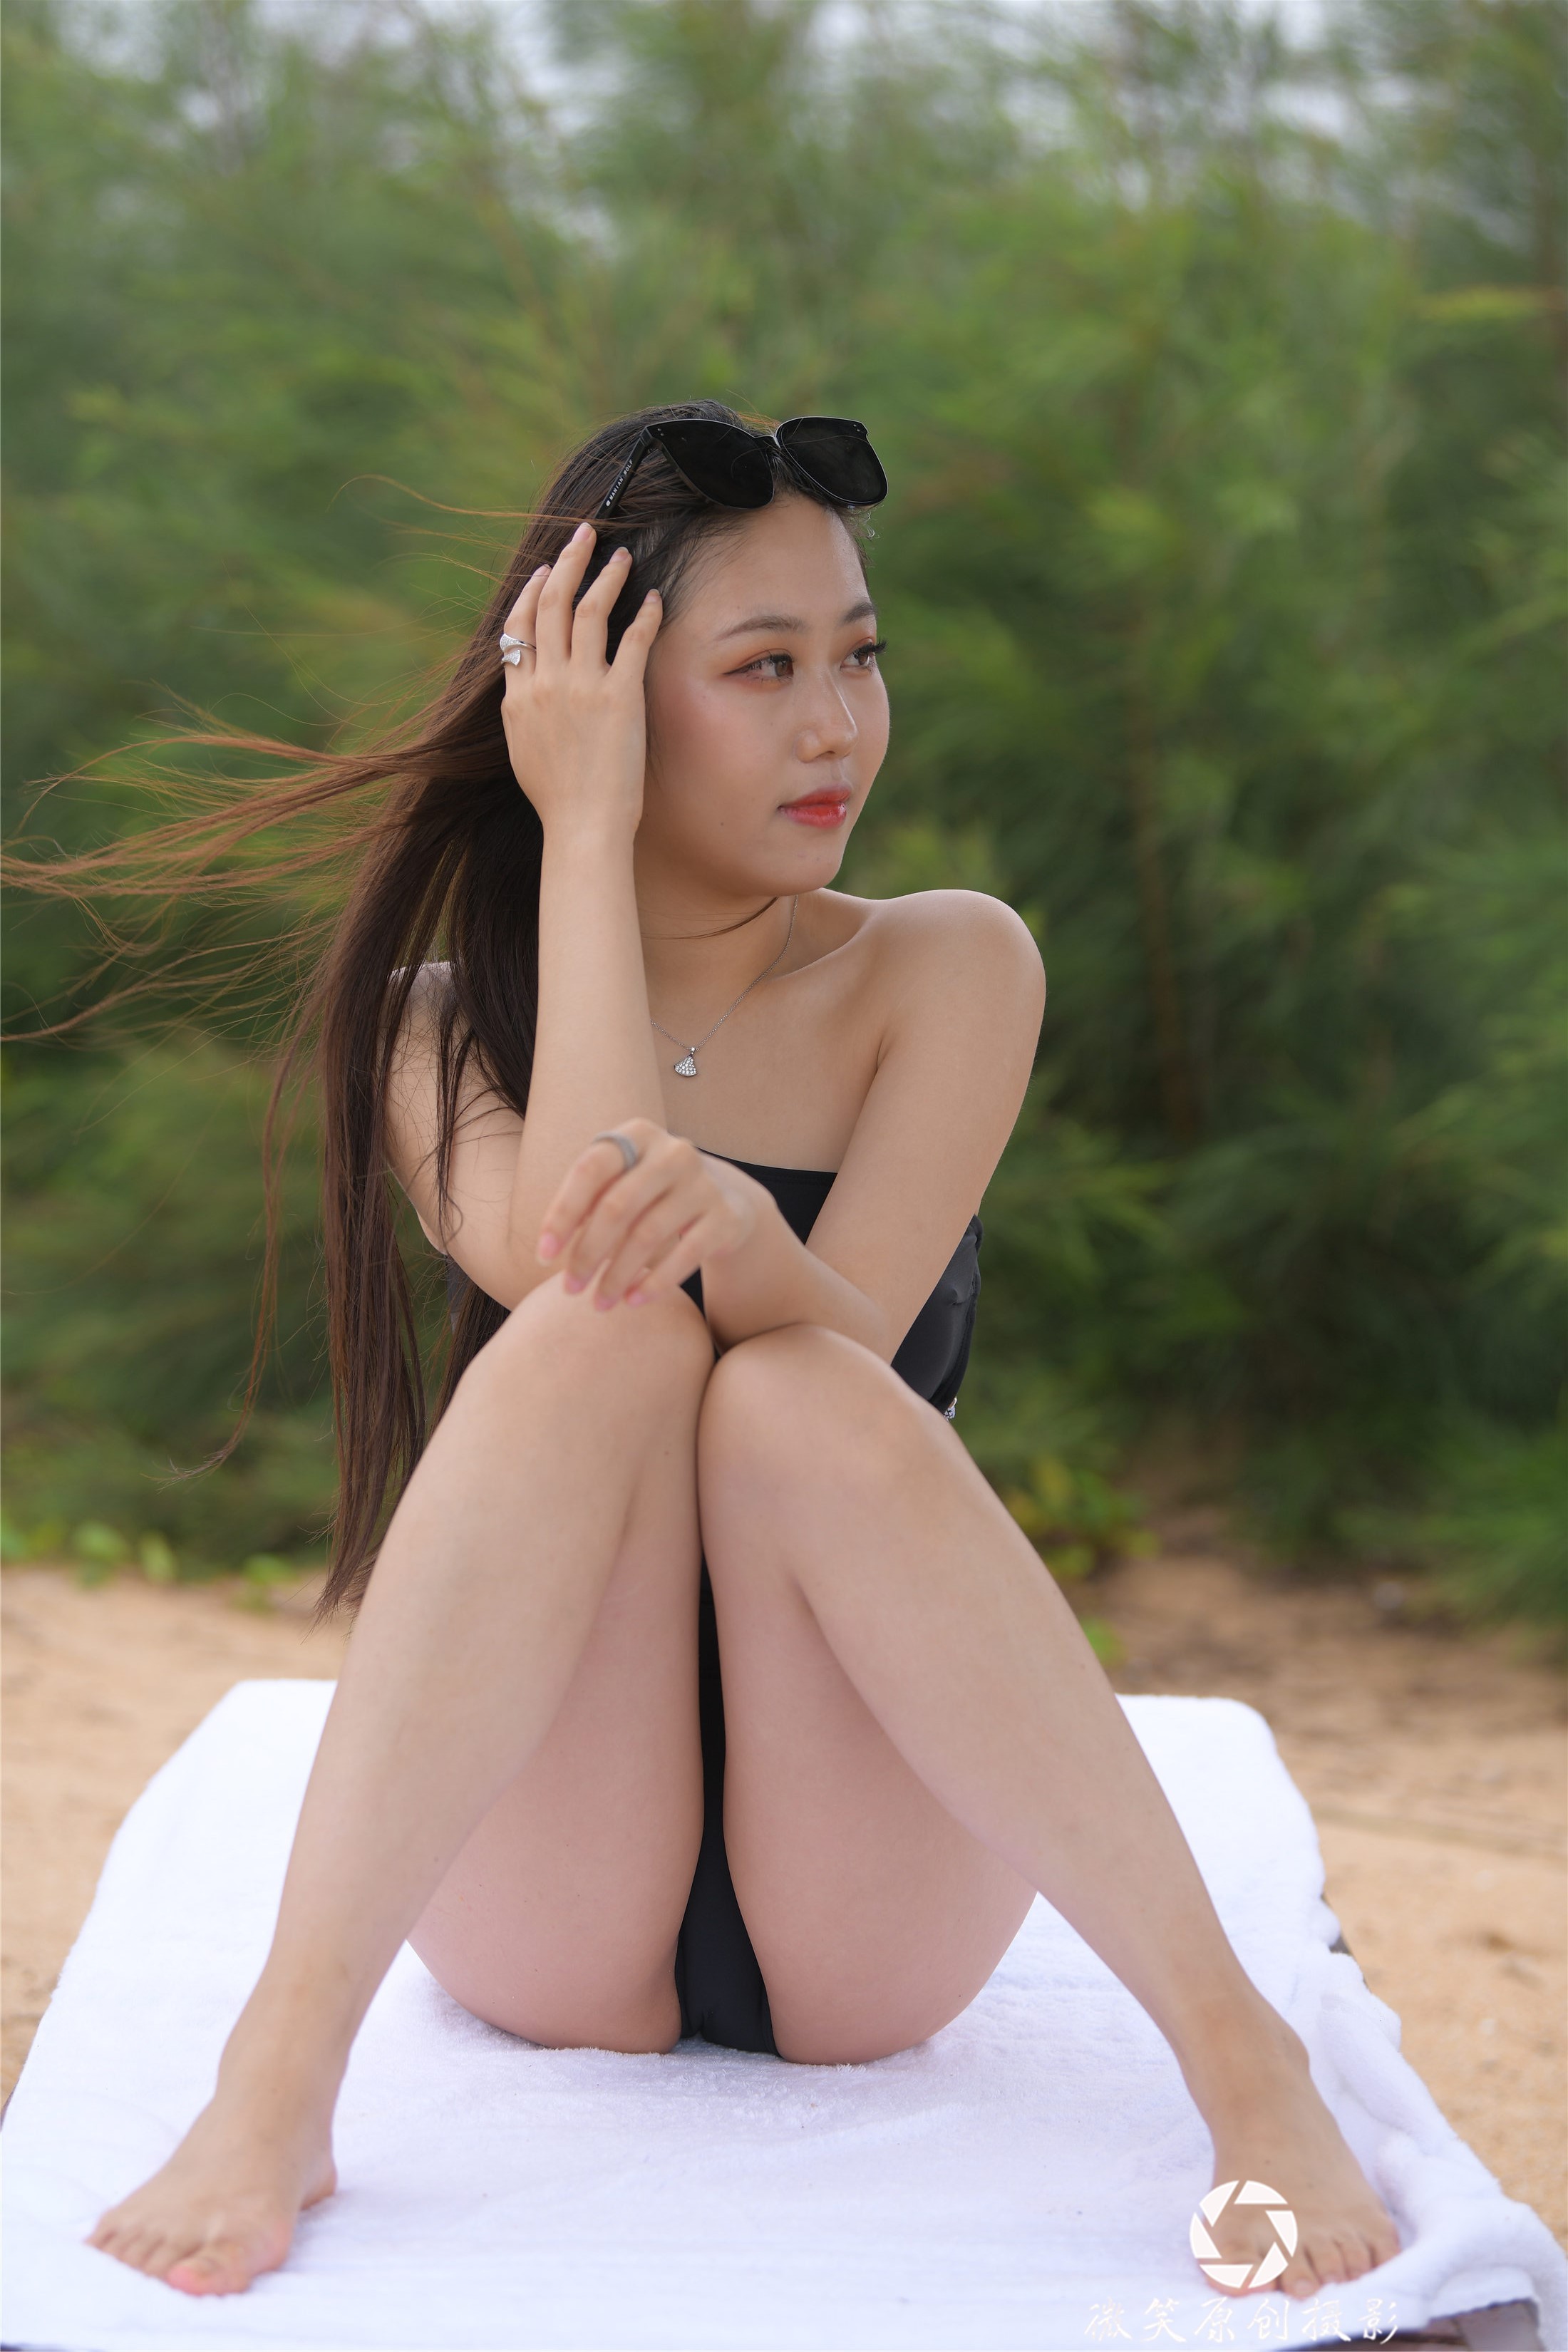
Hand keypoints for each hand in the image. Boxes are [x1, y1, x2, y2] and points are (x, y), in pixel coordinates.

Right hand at [499, 522, 662, 842]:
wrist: (581, 825)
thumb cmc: (558, 798)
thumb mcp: (523, 748)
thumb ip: (524, 709)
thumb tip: (526, 687)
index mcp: (518, 695)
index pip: (519, 626)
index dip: (533, 591)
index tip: (546, 571)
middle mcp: (545, 683)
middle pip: (551, 604)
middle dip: (568, 562)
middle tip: (584, 535)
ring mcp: (581, 687)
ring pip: (588, 612)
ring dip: (605, 577)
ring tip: (620, 556)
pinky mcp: (619, 697)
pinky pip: (632, 640)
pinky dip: (643, 613)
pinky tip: (653, 597)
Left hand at [536, 1120, 761, 1308]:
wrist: (725, 1199)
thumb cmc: (652, 1194)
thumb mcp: (622, 1183)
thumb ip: (588, 1202)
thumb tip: (550, 1247)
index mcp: (638, 1134)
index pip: (591, 1170)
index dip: (562, 1214)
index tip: (543, 1256)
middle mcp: (674, 1152)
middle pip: (617, 1206)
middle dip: (587, 1253)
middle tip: (570, 1289)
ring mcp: (704, 1182)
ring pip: (648, 1234)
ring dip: (617, 1275)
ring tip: (599, 1303)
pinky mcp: (726, 1216)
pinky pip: (686, 1254)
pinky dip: (656, 1282)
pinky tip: (634, 1301)